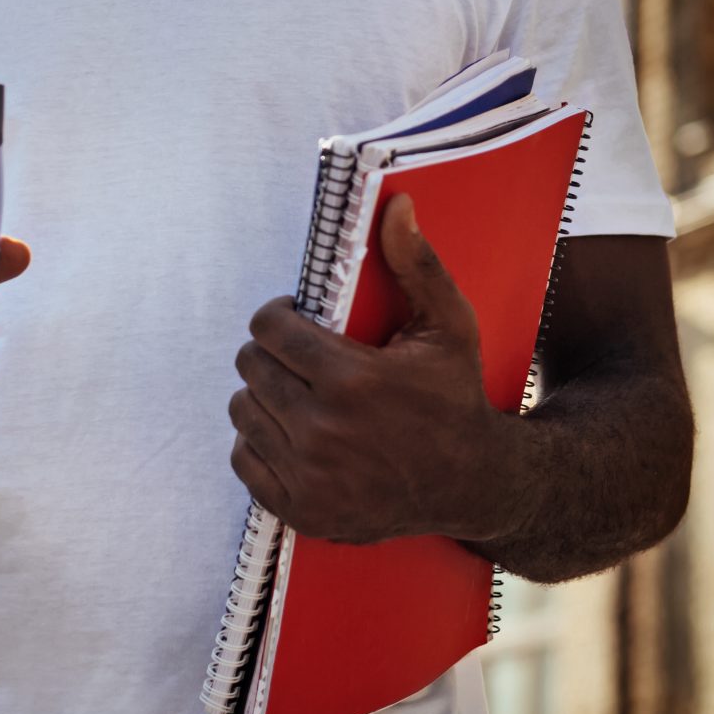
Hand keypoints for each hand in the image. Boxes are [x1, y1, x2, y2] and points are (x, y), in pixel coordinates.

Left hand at [228, 195, 515, 544]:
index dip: (277, 314)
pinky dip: (260, 442)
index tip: (296, 317)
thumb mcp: (448, 325)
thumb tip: (395, 204)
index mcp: (352, 379)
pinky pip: (243, 460)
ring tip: (299, 392)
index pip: (267, 328)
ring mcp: (308, 476)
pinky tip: (294, 431)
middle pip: (250, 367)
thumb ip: (415, 263)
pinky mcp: (300, 509)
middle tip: (299, 354)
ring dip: (263, 394)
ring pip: (242, 411)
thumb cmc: (456, 395)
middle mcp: (323, 430)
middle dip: (269, 352)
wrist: (471, 482)